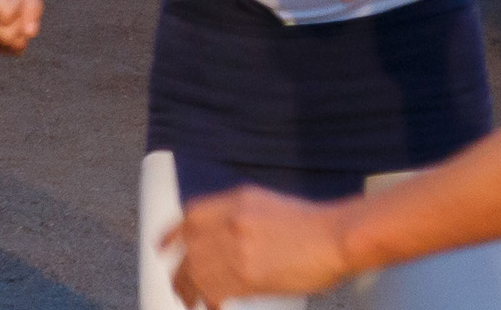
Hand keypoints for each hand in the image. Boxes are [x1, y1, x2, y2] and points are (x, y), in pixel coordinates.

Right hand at [0, 0, 44, 51]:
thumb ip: (33, 6)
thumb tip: (30, 34)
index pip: (7, 14)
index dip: (19, 2)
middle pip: (7, 35)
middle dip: (21, 21)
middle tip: (16, 4)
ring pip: (9, 45)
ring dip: (21, 29)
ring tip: (11, 12)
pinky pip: (11, 51)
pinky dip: (19, 38)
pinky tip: (11, 23)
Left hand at [168, 186, 357, 309]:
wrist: (337, 237)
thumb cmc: (314, 224)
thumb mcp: (270, 205)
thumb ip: (239, 216)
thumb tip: (218, 237)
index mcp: (239, 200)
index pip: (191, 215)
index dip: (172, 233)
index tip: (162, 246)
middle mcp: (233, 221)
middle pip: (189, 247)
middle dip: (179, 269)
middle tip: (178, 284)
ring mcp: (238, 248)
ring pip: (196, 271)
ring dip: (188, 289)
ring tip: (190, 300)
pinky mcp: (246, 276)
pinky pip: (213, 290)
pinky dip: (208, 299)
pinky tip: (211, 305)